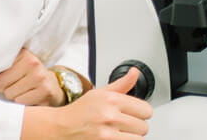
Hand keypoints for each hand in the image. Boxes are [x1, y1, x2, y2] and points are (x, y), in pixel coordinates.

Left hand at [0, 48, 64, 105]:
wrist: (52, 85)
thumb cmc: (28, 75)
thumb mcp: (16, 64)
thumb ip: (1, 65)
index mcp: (23, 53)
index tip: (4, 77)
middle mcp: (33, 63)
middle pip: (2, 84)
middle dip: (4, 88)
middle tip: (14, 85)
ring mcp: (40, 77)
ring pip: (10, 95)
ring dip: (13, 96)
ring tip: (22, 90)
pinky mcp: (45, 92)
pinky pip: (21, 103)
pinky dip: (22, 103)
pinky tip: (29, 97)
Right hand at [21, 67, 152, 138]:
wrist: (60, 128)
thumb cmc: (79, 112)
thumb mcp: (99, 93)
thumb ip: (121, 84)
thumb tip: (135, 72)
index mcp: (111, 99)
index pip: (146, 110)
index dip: (139, 113)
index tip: (131, 115)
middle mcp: (110, 115)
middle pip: (144, 127)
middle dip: (134, 127)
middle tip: (120, 125)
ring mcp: (108, 133)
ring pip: (139, 139)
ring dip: (129, 138)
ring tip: (117, 133)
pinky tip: (113, 138)